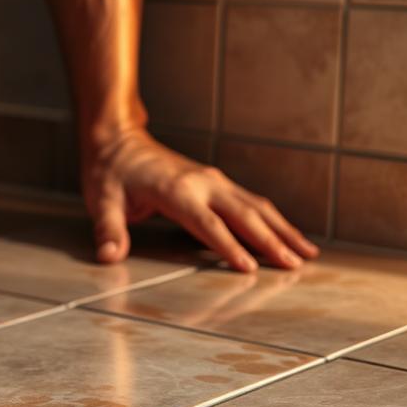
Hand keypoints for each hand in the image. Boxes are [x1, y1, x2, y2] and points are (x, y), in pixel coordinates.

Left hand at [83, 131, 318, 271]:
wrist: (118, 138)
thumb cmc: (109, 170)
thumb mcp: (100, 200)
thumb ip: (108, 229)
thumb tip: (108, 256)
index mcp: (176, 189)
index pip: (207, 223)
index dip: (227, 246)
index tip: (249, 268)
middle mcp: (202, 183)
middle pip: (244, 214)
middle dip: (271, 241)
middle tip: (295, 265)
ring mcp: (213, 181)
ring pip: (256, 207)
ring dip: (282, 230)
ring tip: (306, 253)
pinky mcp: (216, 183)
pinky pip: (251, 202)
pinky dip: (273, 220)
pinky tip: (287, 236)